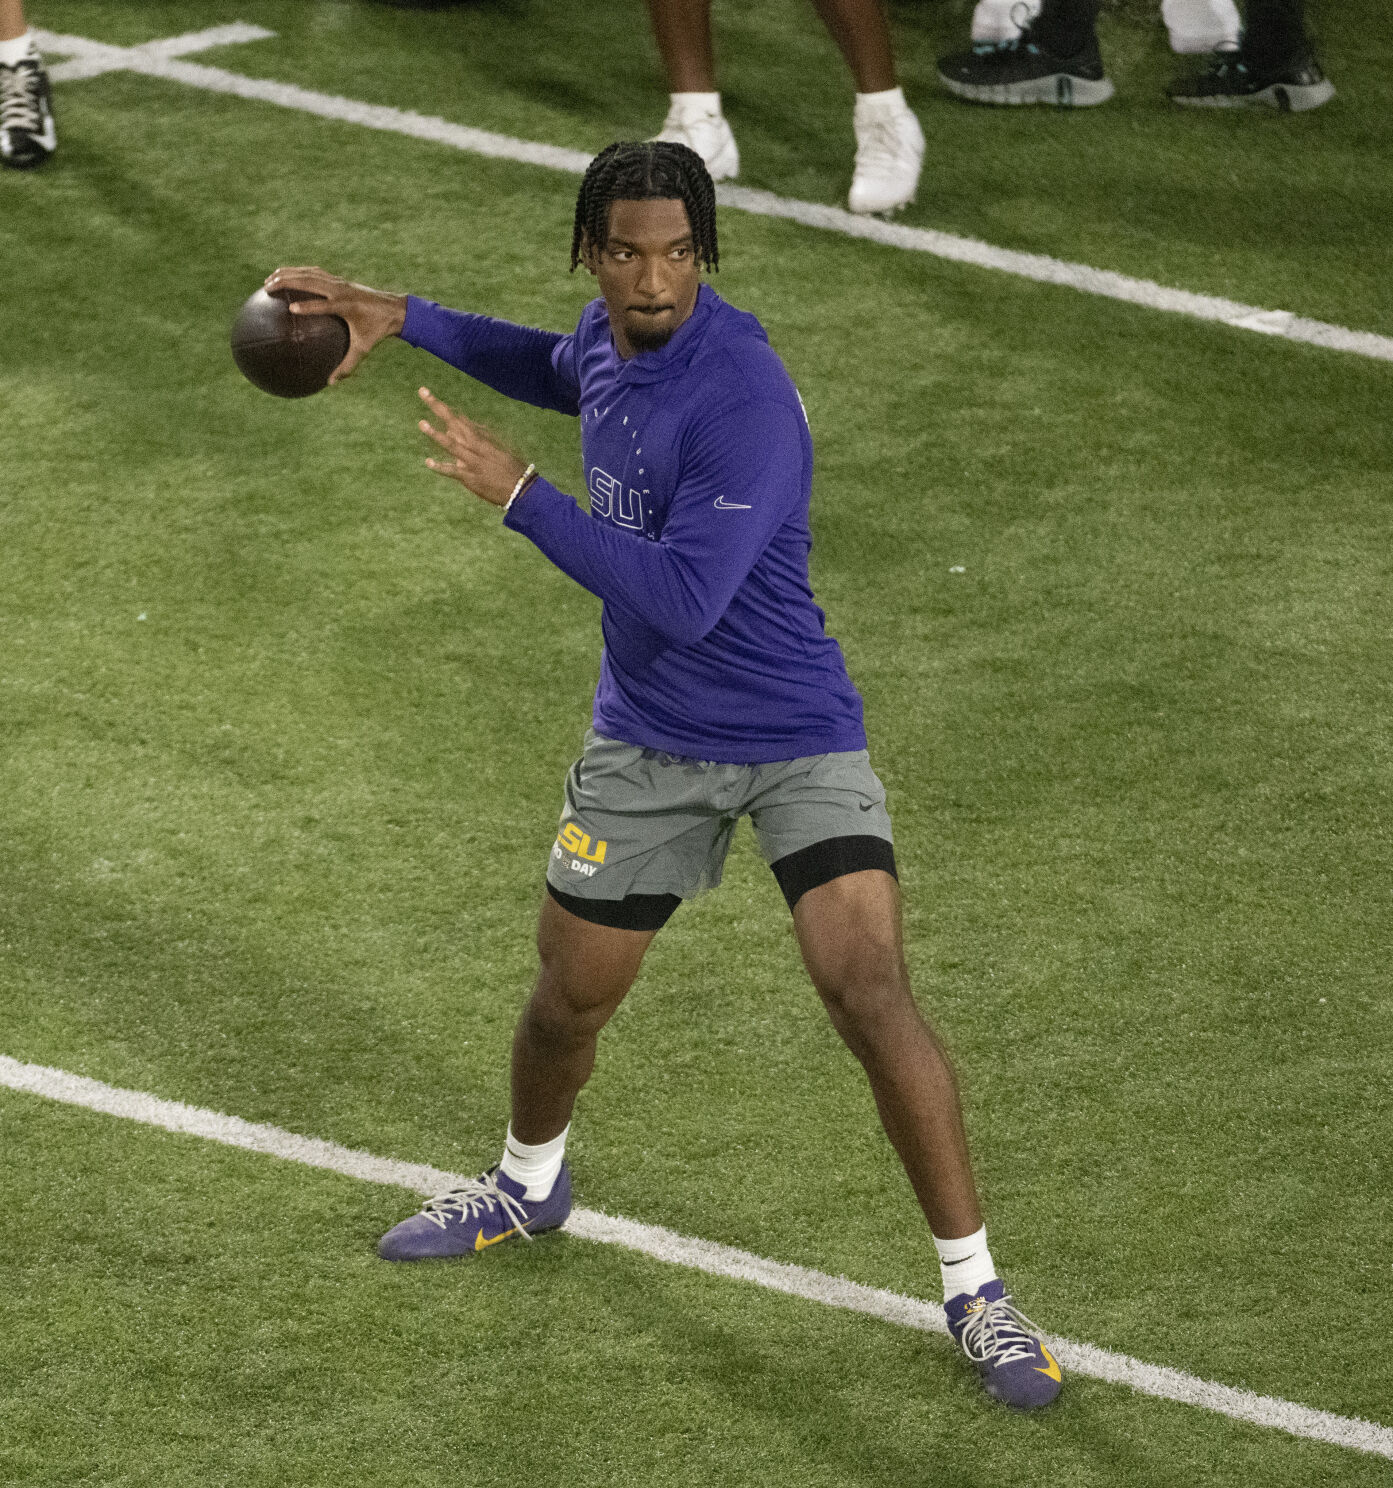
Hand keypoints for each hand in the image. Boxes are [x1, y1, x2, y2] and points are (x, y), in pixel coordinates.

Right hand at [263, 265, 407, 383]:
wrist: (393, 309)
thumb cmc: (377, 331)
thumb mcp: (363, 349)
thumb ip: (347, 366)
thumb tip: (331, 383)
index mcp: (346, 306)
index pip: (323, 305)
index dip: (308, 306)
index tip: (290, 309)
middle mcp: (341, 290)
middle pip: (309, 281)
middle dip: (286, 281)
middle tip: (267, 287)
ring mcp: (339, 282)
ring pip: (309, 273)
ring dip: (288, 273)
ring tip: (269, 279)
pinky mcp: (339, 279)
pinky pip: (314, 273)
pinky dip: (298, 272)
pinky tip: (285, 277)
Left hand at [416, 388, 527, 505]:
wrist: (521, 490)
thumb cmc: (510, 470)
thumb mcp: (496, 450)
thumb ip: (475, 438)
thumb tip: (454, 430)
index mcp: (482, 440)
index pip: (460, 420)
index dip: (445, 409)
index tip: (429, 396)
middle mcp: (476, 448)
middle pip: (454, 424)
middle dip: (439, 408)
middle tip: (423, 391)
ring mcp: (472, 463)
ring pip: (452, 446)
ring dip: (436, 434)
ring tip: (421, 423)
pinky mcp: (471, 478)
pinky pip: (454, 472)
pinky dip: (441, 468)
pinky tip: (428, 462)